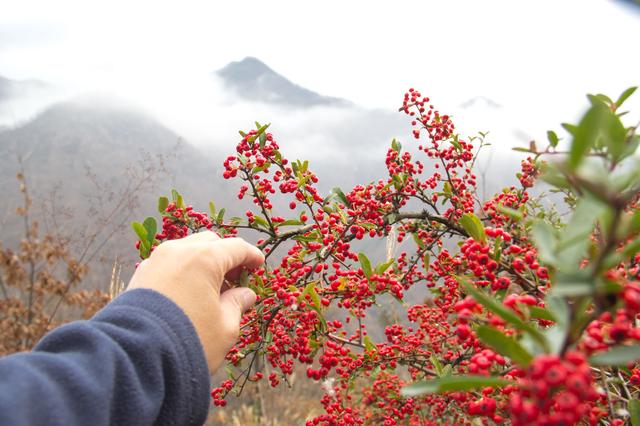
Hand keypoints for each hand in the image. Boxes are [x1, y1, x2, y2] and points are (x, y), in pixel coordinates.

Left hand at [127, 232, 263, 371]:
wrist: (137, 357)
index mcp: (205, 258)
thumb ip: (238, 304)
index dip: (251, 255)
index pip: (236, 247)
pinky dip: (183, 272)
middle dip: (225, 257)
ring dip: (202, 263)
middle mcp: (179, 251)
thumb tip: (245, 294)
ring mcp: (156, 261)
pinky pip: (168, 264)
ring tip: (211, 289)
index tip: (258, 265)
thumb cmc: (189, 340)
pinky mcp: (140, 275)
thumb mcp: (226, 327)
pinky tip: (188, 293)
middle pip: (210, 243)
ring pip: (186, 251)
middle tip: (236, 278)